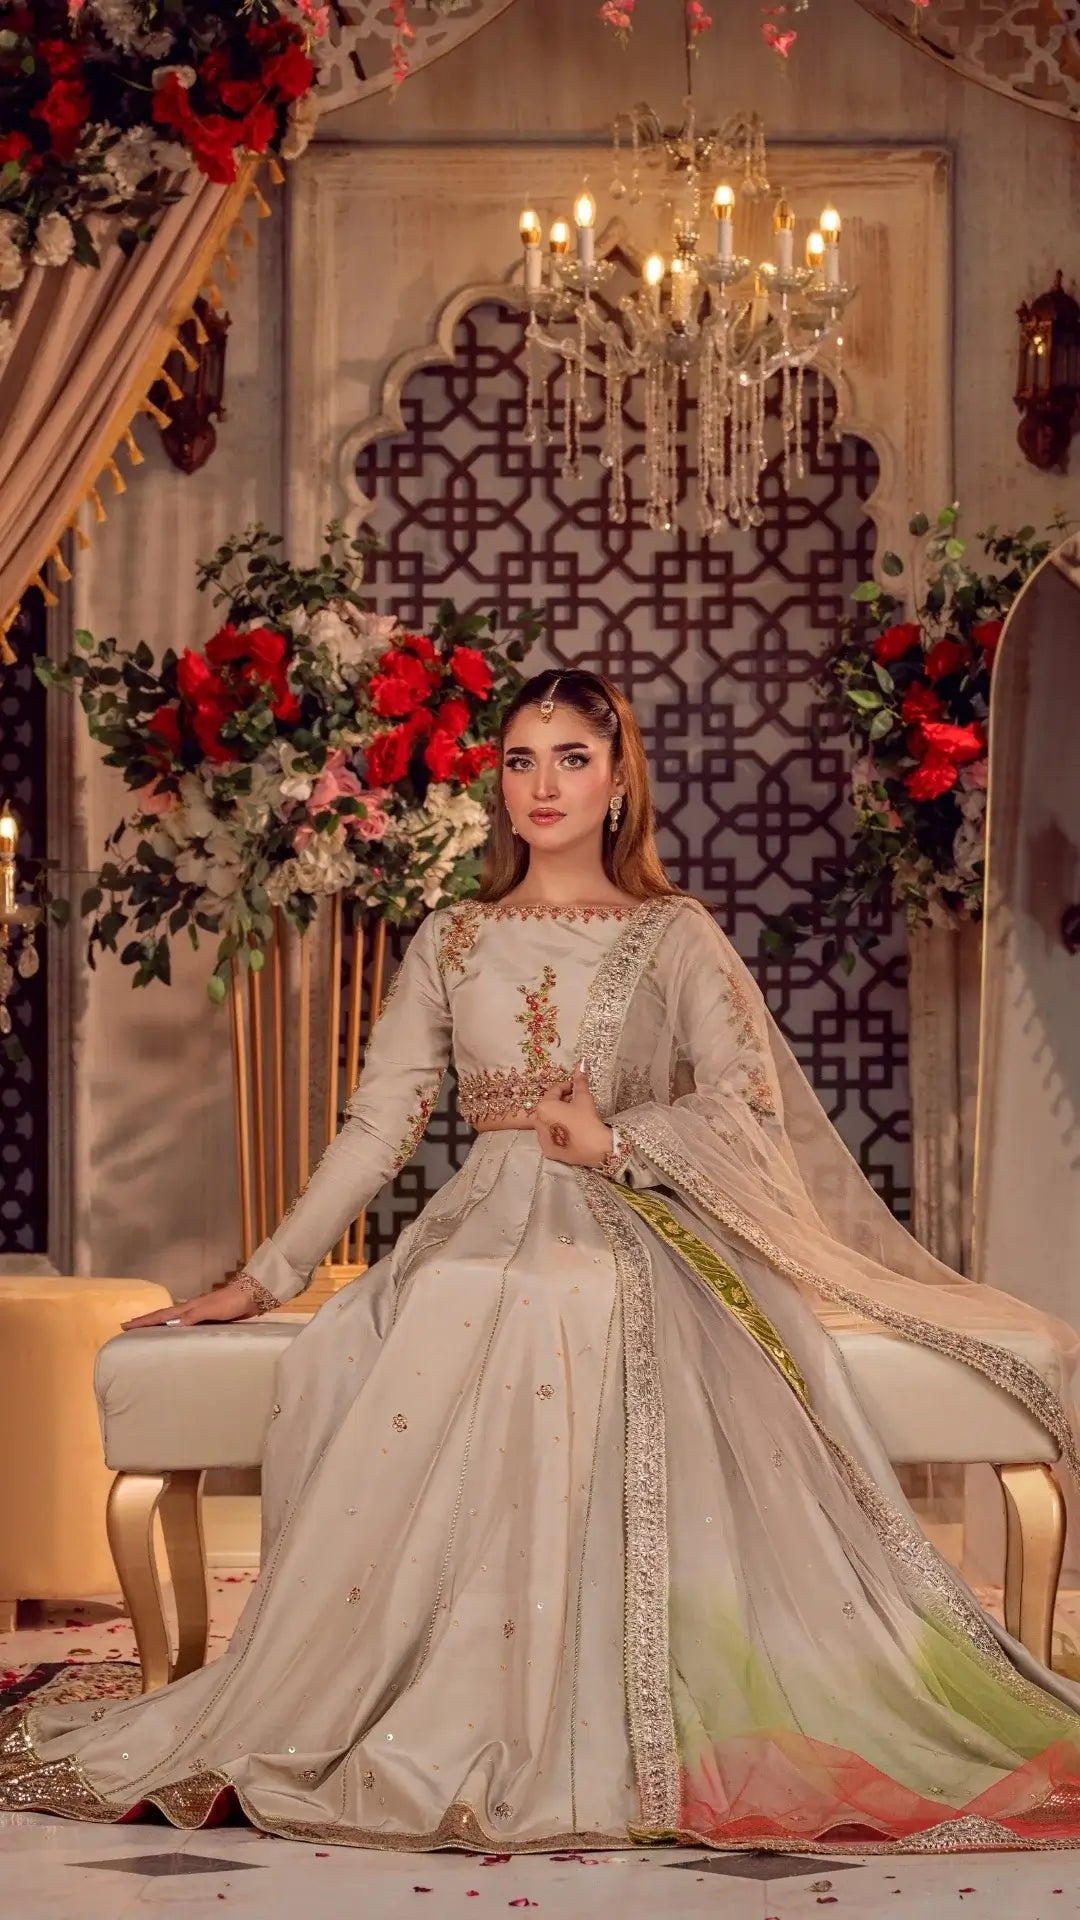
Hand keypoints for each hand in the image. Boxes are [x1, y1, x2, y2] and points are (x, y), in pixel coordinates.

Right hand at [121, 1278, 260, 1330]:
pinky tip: (177, 1337)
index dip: (143, 1321)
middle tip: (129, 1329)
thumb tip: (170, 1326)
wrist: (251, 1297)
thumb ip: (192, 1317)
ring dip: (159, 1327)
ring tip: (147, 1334)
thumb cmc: (230, 1303)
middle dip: (146, 1323)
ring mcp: (199, 1315)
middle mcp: (190, 1311)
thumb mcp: (209, 1310)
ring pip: (173, 1322)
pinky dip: (176, 1331)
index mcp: (187, 1308)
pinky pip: (186, 1327)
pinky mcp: (209, 1320)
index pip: (161, 1315)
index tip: (125, 1326)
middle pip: (163, 1317)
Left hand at [533, 1062, 612, 1167]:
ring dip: (558, 1116)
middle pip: (549, 1106)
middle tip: (576, 1101)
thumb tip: (581, 1064)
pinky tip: (570, 1131)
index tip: (576, 1087)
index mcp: (543, 1106)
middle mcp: (537, 1122)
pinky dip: (557, 1132)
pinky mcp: (548, 1151)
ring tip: (574, 1116)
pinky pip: (550, 1137)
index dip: (566, 1086)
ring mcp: (541, 1138)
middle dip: (561, 1101)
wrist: (596, 1148)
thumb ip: (579, 1082)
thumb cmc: (588, 1121)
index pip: (554, 1091)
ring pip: (548, 1122)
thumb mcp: (583, 1098)